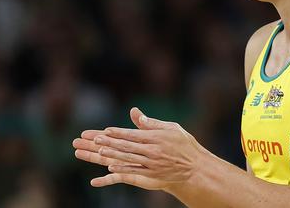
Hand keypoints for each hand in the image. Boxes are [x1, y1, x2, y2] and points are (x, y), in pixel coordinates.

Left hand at [73, 107, 205, 190]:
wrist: (195, 168)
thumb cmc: (184, 145)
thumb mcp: (172, 128)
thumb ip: (153, 123)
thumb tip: (136, 114)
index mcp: (156, 137)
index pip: (133, 134)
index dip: (118, 132)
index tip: (105, 130)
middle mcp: (153, 150)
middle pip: (127, 146)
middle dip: (110, 142)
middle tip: (94, 139)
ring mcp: (152, 164)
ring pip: (128, 158)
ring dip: (112, 155)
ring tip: (98, 151)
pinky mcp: (152, 175)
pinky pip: (134, 172)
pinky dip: (121, 170)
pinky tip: (110, 168)